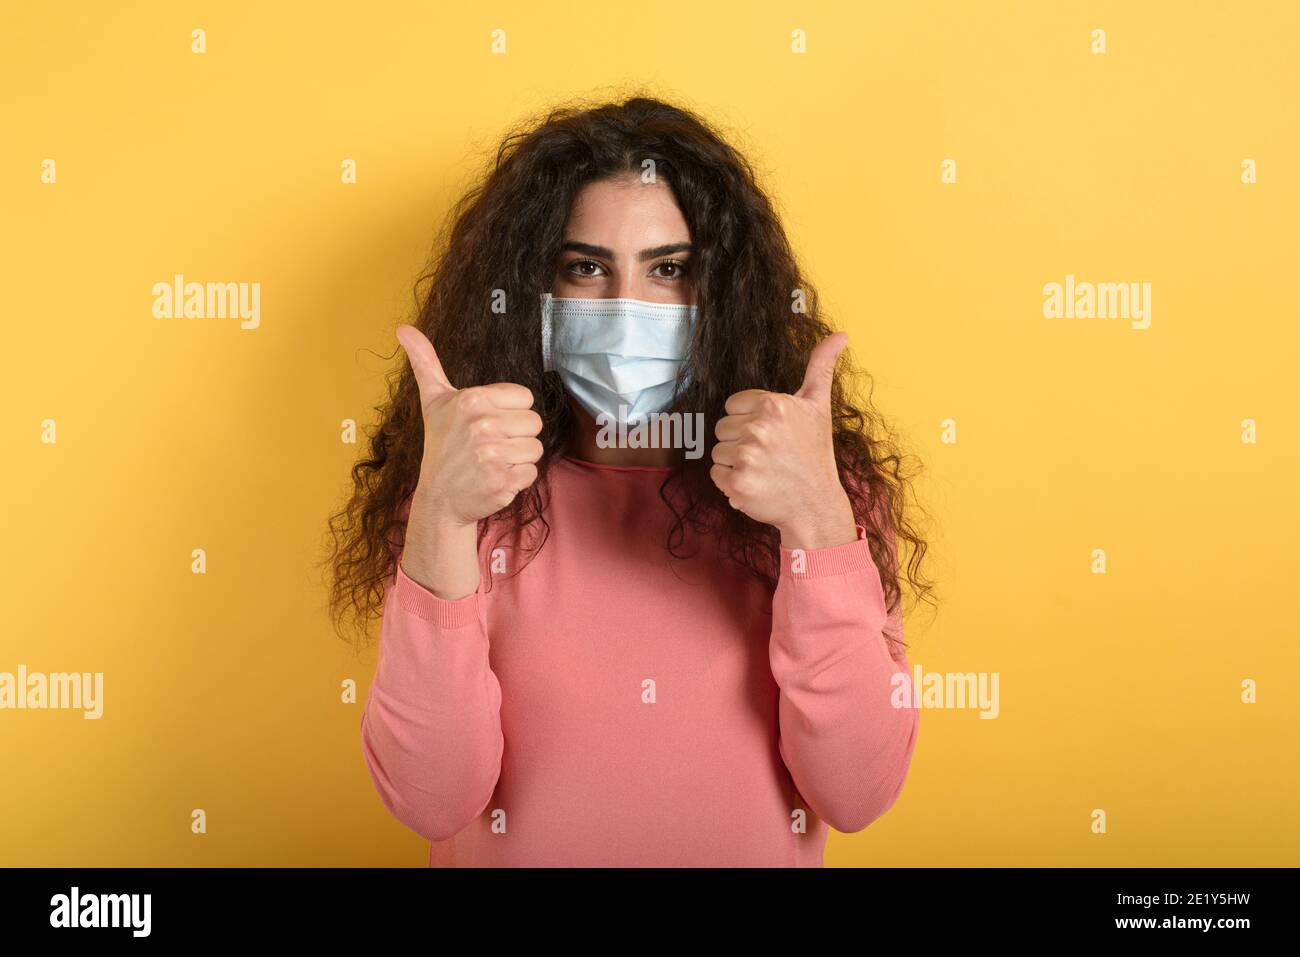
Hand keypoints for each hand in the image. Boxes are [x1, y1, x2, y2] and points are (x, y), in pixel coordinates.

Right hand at [396, 324, 543, 527]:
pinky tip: (495, 478)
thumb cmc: (441, 446)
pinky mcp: (502, 482)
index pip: (524, 397)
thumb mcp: (434, 402)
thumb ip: (425, 363)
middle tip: (489, 445)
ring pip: (535, 448)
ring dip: (518, 458)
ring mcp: (493, 455)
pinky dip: (518, 479)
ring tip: (492, 462)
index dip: (510, 411)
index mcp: (472, 400)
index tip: (487, 423)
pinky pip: (532, 472)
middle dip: (516, 435)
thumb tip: (404, 328)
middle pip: (534, 423)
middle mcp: (482, 425)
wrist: (439, 499)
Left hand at [710, 332, 857, 549]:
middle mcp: (759, 428)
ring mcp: (748, 458)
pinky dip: (730, 483)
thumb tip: (841, 334)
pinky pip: (716, 475)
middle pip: (722, 429)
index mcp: (773, 405)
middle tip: (770, 455)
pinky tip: (756, 484)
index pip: (732, 406)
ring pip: (718, 452)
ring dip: (735, 463)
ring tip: (764, 470)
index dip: (749, 420)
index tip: (773, 435)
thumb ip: (821, 366)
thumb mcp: (819, 406)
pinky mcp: (738, 484)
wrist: (816, 505)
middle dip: (741, 442)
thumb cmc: (814, 454)